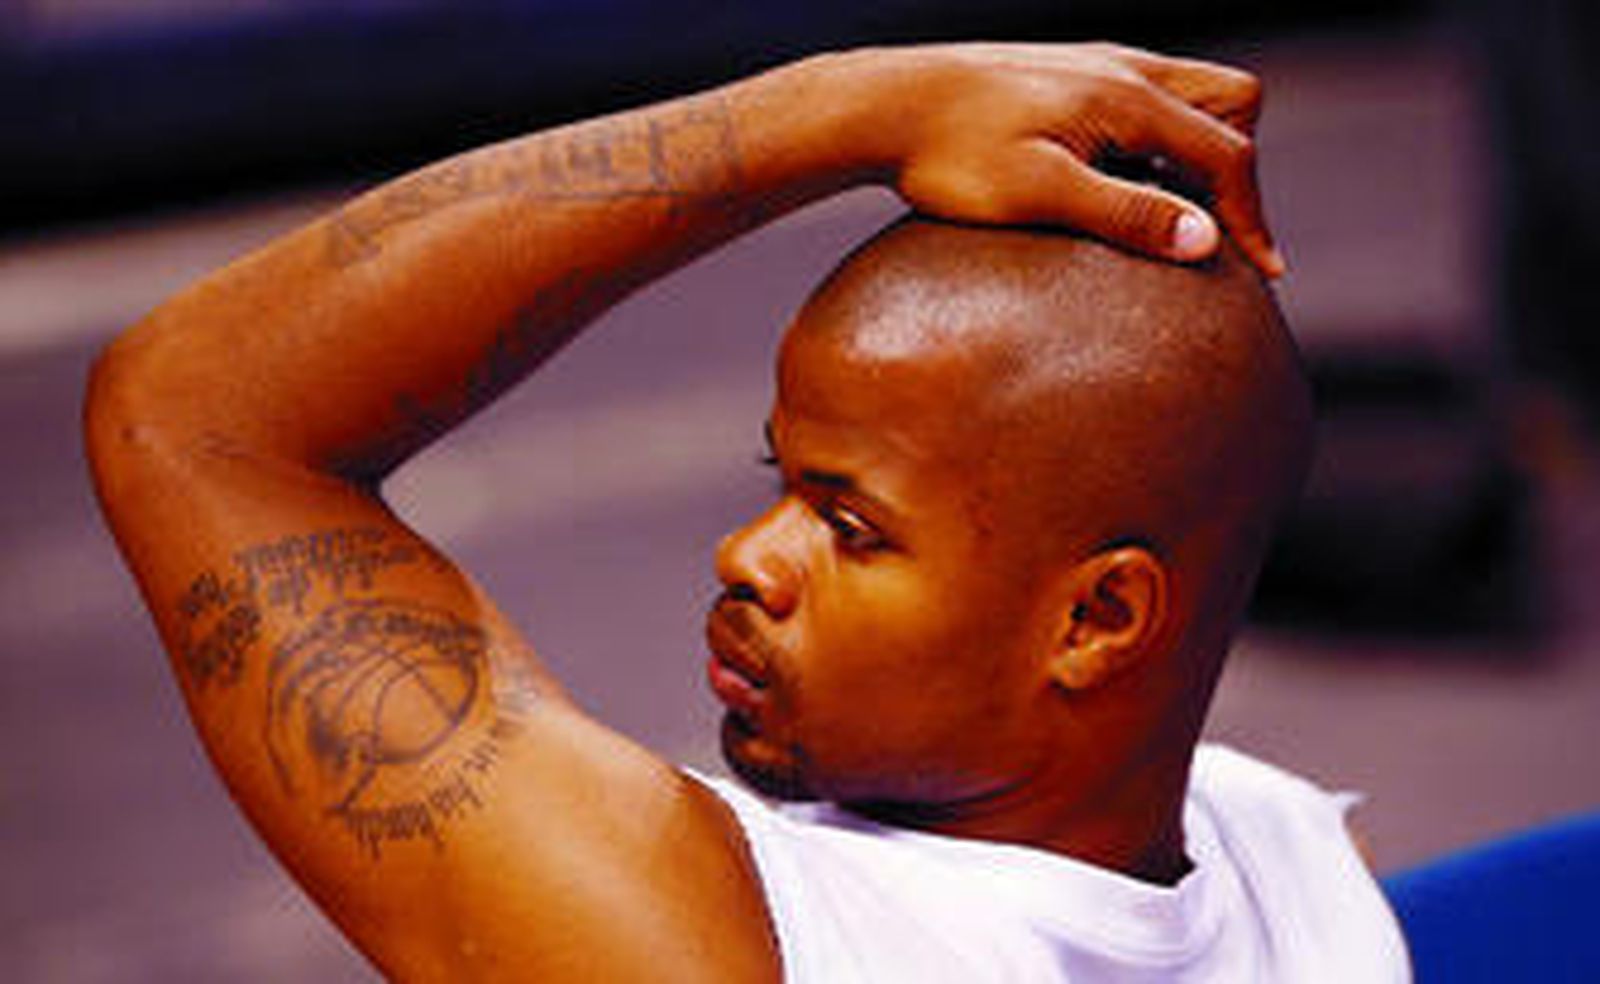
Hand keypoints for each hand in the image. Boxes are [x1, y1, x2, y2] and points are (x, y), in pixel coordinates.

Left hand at [873, 43, 1282, 276]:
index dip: (1252, 218)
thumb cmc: (952, 156)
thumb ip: (1127, 214)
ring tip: (1162, 216)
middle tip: (1207, 232)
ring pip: (1189, 100)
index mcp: (1129, 98)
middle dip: (1237, 168)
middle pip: (1233, 104)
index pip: (1229, 153)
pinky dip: (1157, 145)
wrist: (885, 105)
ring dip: (1196, 155)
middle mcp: (1124, 70)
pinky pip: (1145, 103)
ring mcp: (1097, 67)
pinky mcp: (1069, 77)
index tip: (1260, 276)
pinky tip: (1114, 187)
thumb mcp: (1041, 195)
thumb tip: (1206, 242)